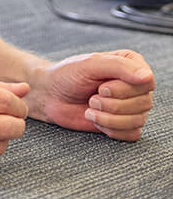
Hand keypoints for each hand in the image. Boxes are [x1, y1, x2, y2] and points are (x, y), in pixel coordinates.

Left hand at [31, 50, 154, 140]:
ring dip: (108, 117)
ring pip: (138, 120)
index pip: (146, 83)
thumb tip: (148, 77)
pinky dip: (110, 129)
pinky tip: (94, 118)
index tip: (100, 87)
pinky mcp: (125, 125)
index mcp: (132, 65)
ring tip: (90, 107)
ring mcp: (132, 106)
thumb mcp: (90, 64)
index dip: (123, 89)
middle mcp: (136, 86)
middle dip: (111, 104)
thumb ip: (119, 66)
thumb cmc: (68, 75)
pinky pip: (131, 134)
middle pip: (143, 103)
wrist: (50, 95)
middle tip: (92, 97)